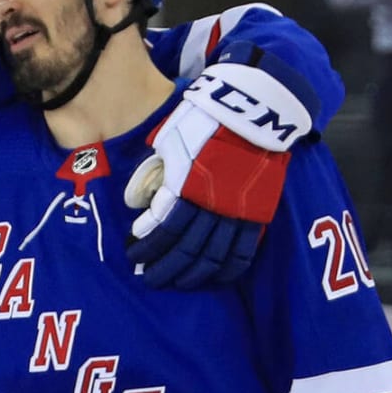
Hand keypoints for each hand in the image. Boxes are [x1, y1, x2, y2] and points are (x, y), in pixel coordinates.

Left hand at [124, 43, 316, 287]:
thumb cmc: (204, 120)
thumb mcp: (168, 139)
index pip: (162, 225)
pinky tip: (214, 278)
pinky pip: (243, 252)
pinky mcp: (258, 213)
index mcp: (187, 183)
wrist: (253, 110)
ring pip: (212, 256)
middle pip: (185, 248)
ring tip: (176, 282)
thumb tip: (134, 203)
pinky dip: (227, 270)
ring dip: (191, 275)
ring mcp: (237, 211)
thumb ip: (152, 173)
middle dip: (163, 266)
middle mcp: (212, 203)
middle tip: (148, 277)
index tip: (133, 252)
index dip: (146, 244)